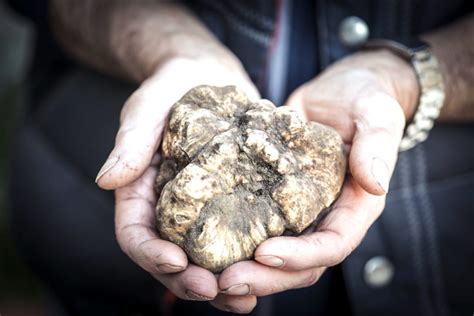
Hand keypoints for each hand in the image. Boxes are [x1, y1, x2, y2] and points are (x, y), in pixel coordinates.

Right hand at [95, 56, 258, 301]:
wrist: (207, 76)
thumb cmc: (172, 87)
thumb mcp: (148, 108)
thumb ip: (130, 142)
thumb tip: (106, 180)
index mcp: (141, 192)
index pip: (135, 234)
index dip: (151, 254)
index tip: (176, 262)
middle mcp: (169, 210)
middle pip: (170, 260)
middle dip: (189, 281)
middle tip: (216, 291)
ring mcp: (201, 211)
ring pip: (205, 261)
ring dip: (222, 286)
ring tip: (246, 299)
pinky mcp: (232, 203)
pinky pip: (237, 241)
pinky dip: (248, 262)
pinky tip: (269, 272)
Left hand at [213, 50, 419, 312]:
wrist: (340, 92)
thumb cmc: (364, 98)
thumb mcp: (376, 114)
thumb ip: (378, 146)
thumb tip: (375, 184)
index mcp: (356, 206)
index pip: (333, 244)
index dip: (301, 255)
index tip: (264, 253)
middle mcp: (328, 217)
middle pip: (301, 264)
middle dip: (266, 277)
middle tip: (225, 281)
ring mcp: (301, 213)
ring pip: (277, 257)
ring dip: (247, 271)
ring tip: (209, 276)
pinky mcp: (276, 201)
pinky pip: (257, 230)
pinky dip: (236, 245)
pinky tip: (206, 249)